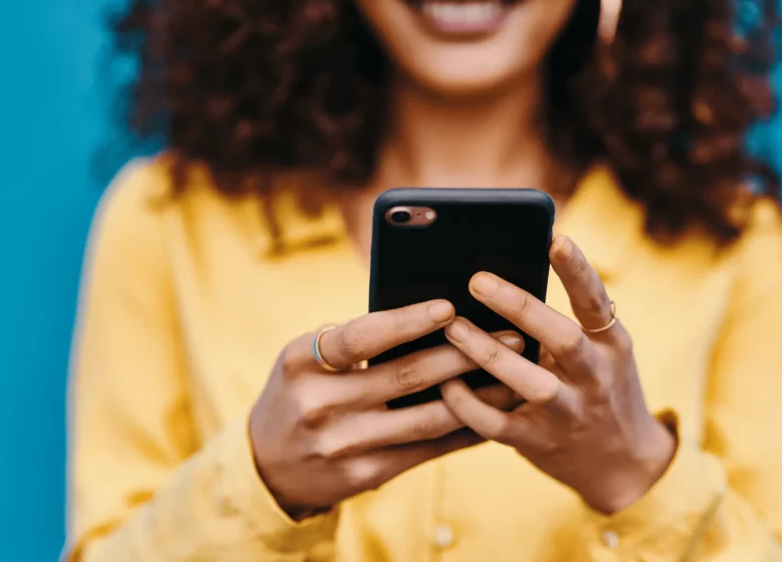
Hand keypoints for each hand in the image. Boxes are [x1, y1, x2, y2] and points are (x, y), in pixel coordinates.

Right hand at [250, 299, 522, 518]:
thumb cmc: (299, 392)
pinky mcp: (365, 474)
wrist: (267, 465)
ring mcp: (343, 444)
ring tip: (514, 373)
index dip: (407, 321)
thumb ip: (350, 339)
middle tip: (510, 334)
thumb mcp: (304, 359)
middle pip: (405, 375)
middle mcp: (320, 404)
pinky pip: (426, 449)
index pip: (359, 336)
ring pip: (426, 417)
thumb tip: (430, 315)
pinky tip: (492, 412)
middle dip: (464, 353)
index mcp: (302, 363)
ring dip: (477, 395)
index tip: (449, 306)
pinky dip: (463, 430)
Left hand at [440, 236, 677, 514]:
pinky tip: (445, 384)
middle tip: (477, 280)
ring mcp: (568, 412)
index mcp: (610, 344)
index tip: (555, 238)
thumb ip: (567, 320)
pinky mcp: (539, 442)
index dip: (577, 271)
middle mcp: (594, 377)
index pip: (596, 301)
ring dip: (488, 353)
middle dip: (519, 307)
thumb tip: (509, 271)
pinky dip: (469, 405)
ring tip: (452, 326)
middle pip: (561, 337)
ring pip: (529, 383)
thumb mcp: (601, 351)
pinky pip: (498, 424)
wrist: (622, 463)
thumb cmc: (597, 387)